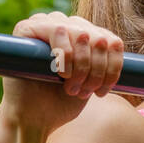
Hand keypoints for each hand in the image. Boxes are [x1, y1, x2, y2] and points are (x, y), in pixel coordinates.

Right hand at [0, 12, 124, 135]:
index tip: (101, 92)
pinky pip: (59, 30)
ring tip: (71, 87)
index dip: (113, 68)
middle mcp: (68, 25)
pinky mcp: (27, 27)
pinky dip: (65, 55)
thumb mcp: (92, 81)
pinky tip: (60, 72)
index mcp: (85, 36)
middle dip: (97, 71)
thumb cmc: (62, 102)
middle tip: (84, 91)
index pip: (113, 42)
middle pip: (100, 39)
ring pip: (83, 34)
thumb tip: (116, 42)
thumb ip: (104, 60)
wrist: (32, 119)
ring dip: (81, 66)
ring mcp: (47, 23)